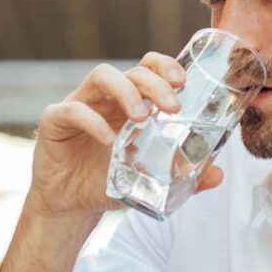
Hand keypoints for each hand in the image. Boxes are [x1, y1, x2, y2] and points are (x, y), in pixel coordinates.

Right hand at [26, 51, 224, 221]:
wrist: (70, 205)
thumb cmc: (108, 182)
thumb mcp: (150, 180)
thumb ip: (183, 175)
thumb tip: (217, 175)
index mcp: (129, 103)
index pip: (148, 67)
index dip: (166, 66)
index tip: (183, 82)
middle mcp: (106, 98)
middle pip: (131, 70)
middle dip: (155, 83)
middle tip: (173, 106)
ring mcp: (79, 104)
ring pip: (102, 76)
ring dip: (126, 91)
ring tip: (141, 117)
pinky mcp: (55, 121)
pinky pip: (73, 110)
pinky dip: (92, 121)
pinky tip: (107, 140)